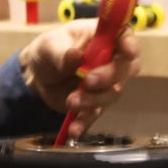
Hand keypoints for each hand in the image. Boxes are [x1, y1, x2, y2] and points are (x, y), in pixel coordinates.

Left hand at [20, 18, 140, 131]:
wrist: (37, 76)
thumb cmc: (48, 51)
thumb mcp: (49, 46)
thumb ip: (62, 52)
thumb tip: (76, 56)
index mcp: (102, 37)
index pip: (124, 36)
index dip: (130, 44)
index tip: (128, 52)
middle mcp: (110, 59)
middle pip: (125, 69)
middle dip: (109, 77)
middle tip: (88, 81)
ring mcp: (105, 83)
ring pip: (112, 94)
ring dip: (93, 100)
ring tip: (70, 101)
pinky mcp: (95, 103)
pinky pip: (95, 114)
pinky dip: (85, 122)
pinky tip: (74, 130)